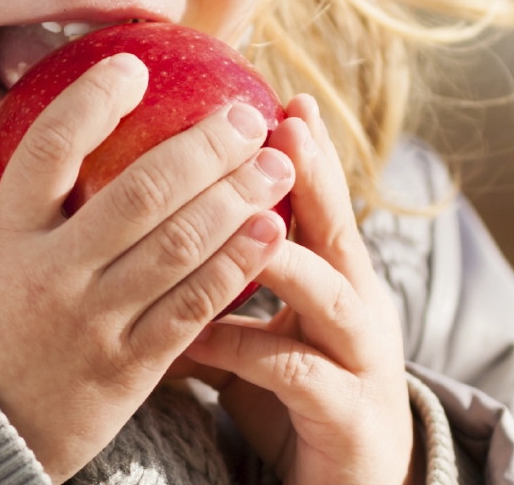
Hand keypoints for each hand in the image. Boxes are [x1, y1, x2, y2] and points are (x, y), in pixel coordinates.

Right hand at [0, 53, 295, 479]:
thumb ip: (14, 210)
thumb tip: (56, 145)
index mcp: (9, 235)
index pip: (50, 148)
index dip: (94, 100)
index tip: (133, 66)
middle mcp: (52, 273)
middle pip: (140, 192)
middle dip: (203, 147)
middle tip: (244, 116)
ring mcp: (93, 321)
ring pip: (178, 246)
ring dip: (236, 198)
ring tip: (276, 165)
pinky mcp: (129, 366)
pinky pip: (193, 306)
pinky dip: (236, 263)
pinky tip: (270, 230)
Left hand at [181, 94, 415, 484]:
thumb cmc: (292, 397)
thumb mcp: (263, 326)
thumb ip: (228, 277)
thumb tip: (152, 222)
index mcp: (339, 280)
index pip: (325, 203)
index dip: (312, 151)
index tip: (285, 99)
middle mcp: (359, 309)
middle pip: (340, 230)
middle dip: (315, 177)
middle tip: (286, 129)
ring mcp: (360, 360)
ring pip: (329, 295)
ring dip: (289, 255)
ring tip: (251, 223)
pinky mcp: (347, 414)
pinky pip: (294, 374)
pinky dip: (250, 350)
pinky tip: (204, 337)